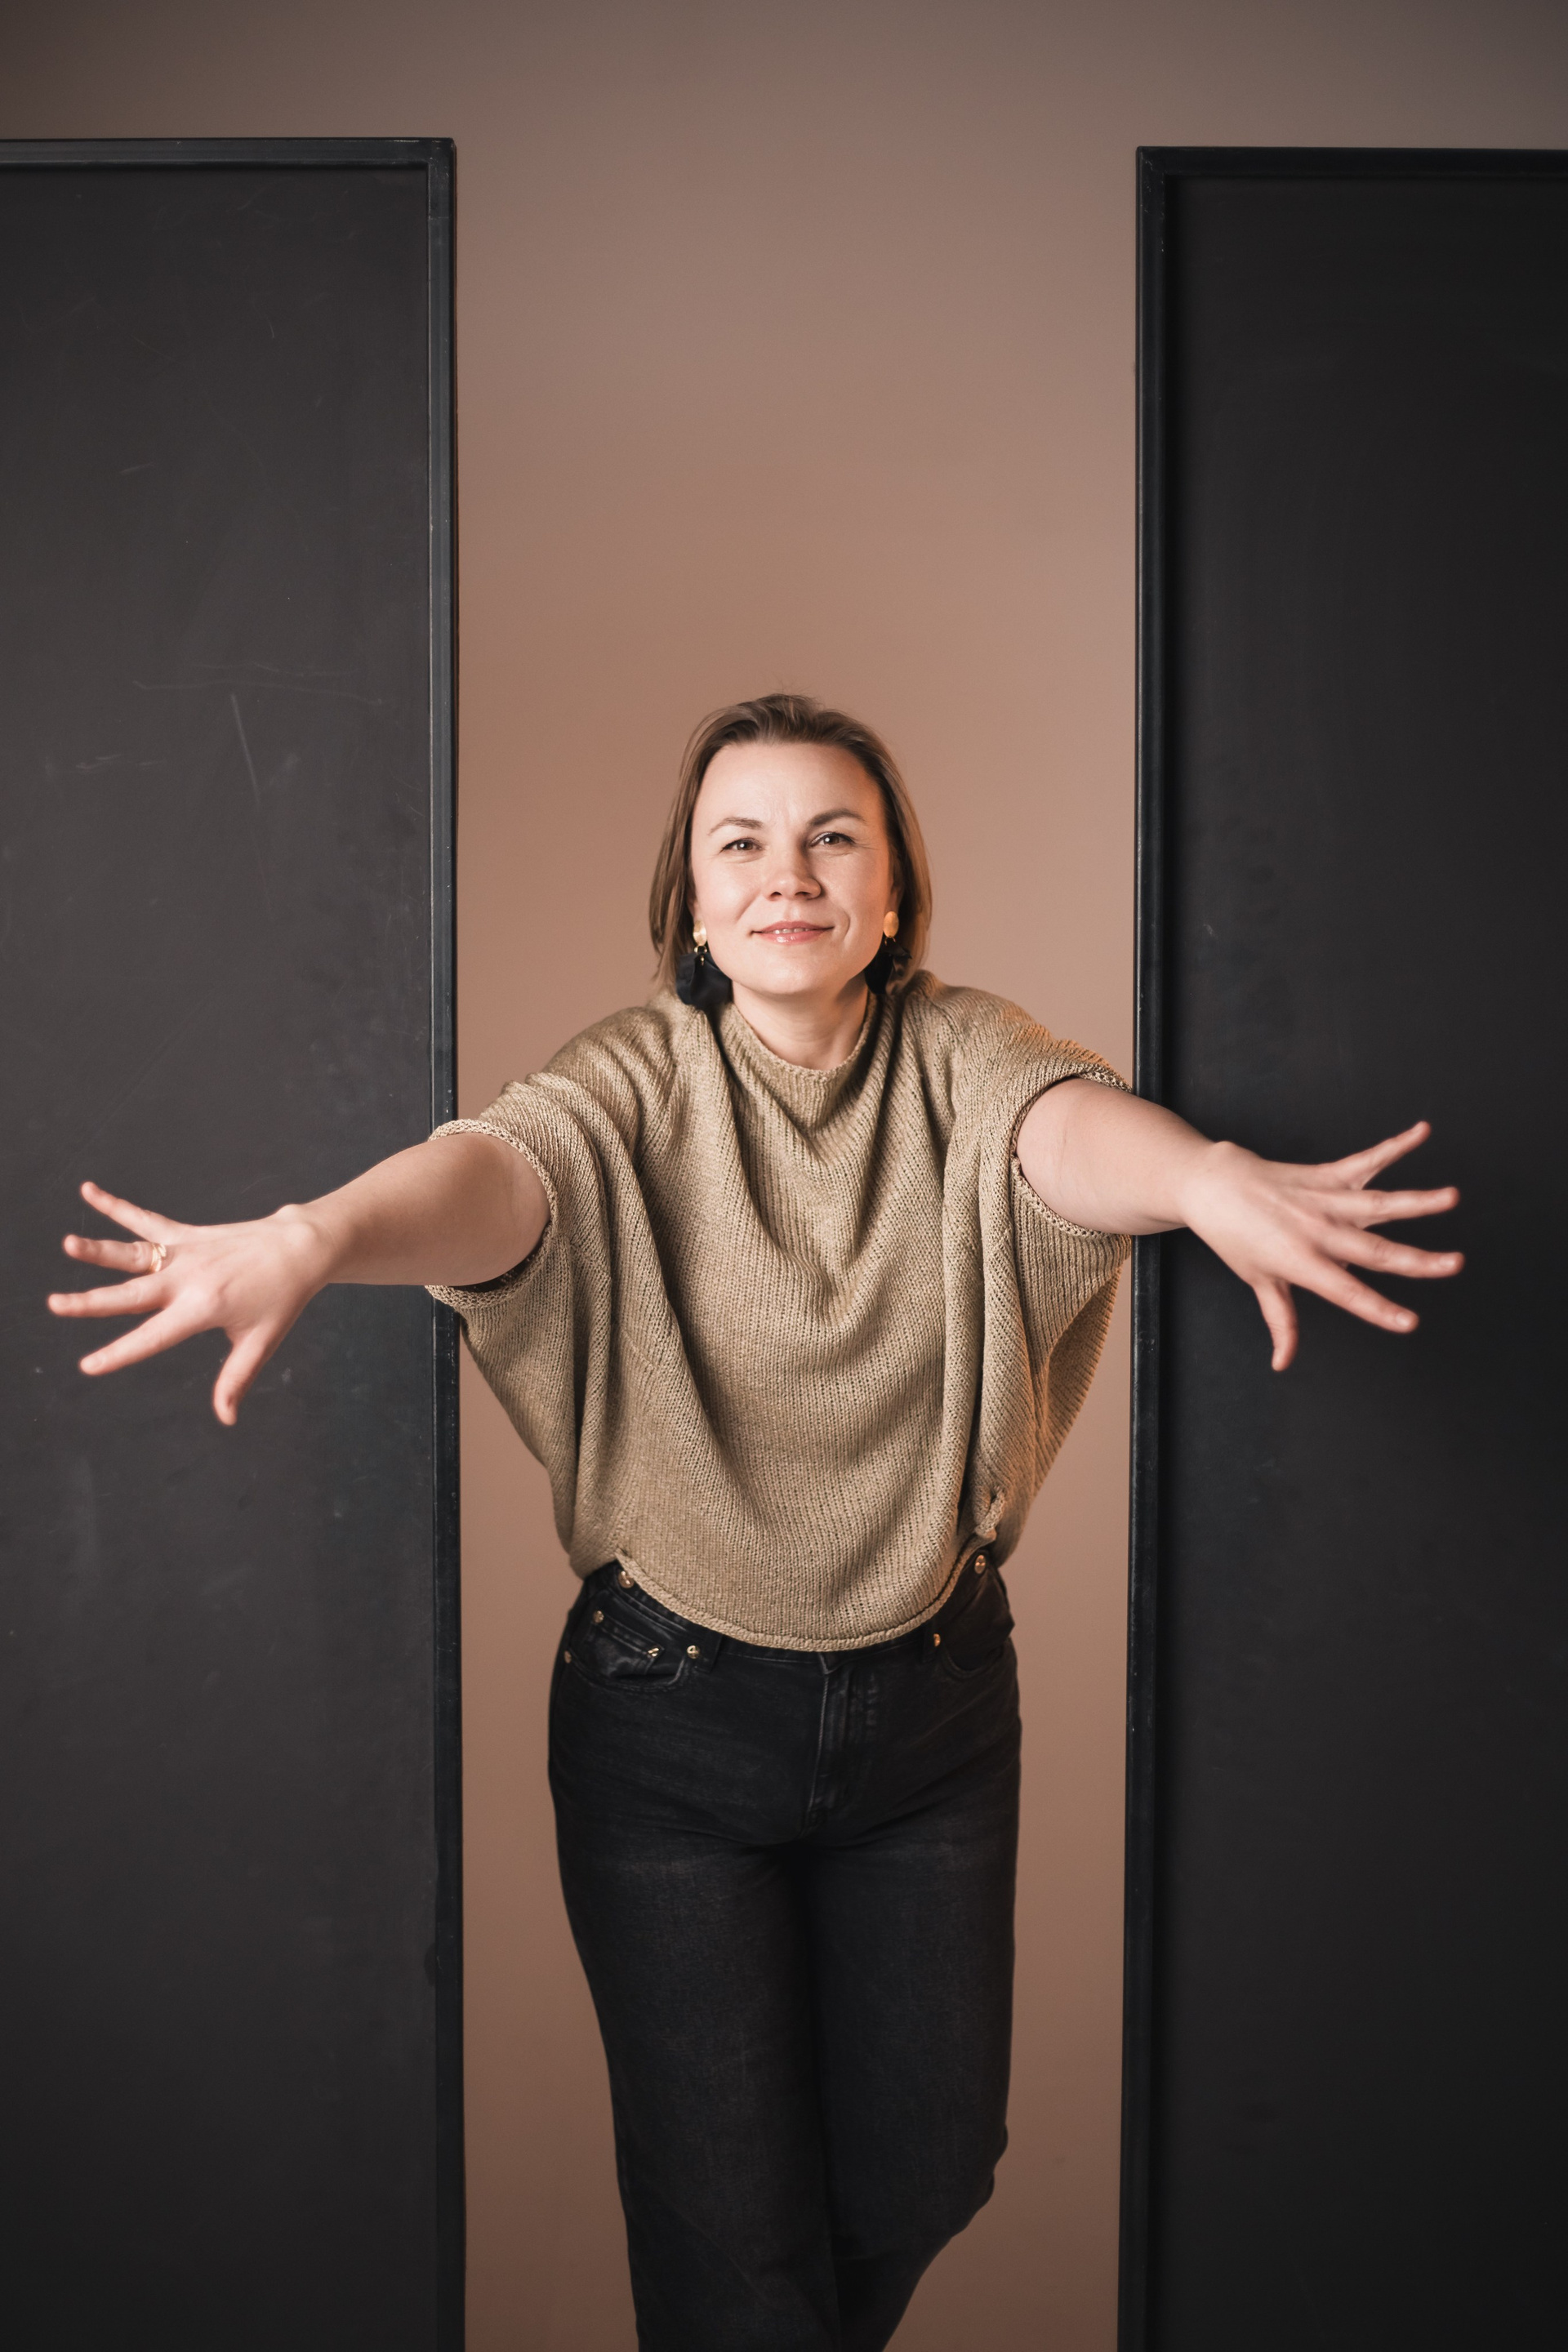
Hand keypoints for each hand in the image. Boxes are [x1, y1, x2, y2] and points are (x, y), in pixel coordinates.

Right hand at [47, 1180, 330, 1425]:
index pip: (153, 1336)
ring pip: (134, 1253)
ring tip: (67, 1244)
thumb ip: (237, 1379)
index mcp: (203, 1308)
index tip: (89, 1365)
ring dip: (99, 1249)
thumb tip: (226, 1418)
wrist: (300, 1248)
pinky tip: (89, 1190)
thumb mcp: (261, 1342)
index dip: (120, 1353)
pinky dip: (117, 1206)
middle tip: (55, 1304)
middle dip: (91, 1302)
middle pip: (131, 1294)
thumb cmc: (282, 1299)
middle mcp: (188, 1279)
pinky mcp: (187, 1234)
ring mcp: (186, 1253)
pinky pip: (147, 1221)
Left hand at [1180, 1122, 1461, 1370]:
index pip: (1346, 1292)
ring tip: (1451, 1197)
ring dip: (1416, 1200)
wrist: (1212, 1187)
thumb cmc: (1235, 1238)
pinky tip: (1421, 1132)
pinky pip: (1365, 1160)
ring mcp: (1323, 1200)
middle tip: (1455, 1264)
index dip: (1378, 1310)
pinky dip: (1394, 1145)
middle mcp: (1317, 1230)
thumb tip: (1283, 1362)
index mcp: (1301, 1262)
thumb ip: (1281, 1321)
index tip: (1410, 1323)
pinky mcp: (1326, 1174)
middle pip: (1374, 1249)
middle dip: (1418, 1260)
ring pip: (1376, 1203)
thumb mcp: (1258, 1282)